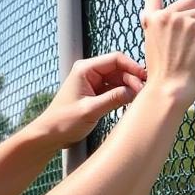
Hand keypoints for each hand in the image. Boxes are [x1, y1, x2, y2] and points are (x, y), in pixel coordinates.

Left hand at [32, 52, 146, 146]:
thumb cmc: (64, 121)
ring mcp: (93, 82)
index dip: (132, 67)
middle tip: (143, 94)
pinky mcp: (96, 93)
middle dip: (132, 79)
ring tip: (139, 99)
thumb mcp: (90, 110)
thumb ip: (113, 99)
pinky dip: (123, 94)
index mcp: (85, 69)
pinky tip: (131, 102)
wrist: (49, 134)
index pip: (115, 59)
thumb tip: (135, 91)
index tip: (145, 78)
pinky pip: (114, 89)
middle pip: (119, 69)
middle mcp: (90, 72)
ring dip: (129, 87)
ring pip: (119, 79)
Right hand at [140, 0, 194, 107]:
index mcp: (153, 19)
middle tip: (191, 42)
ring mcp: (186, 22)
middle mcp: (168, 16)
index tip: (171, 9)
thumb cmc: (163, 71)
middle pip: (193, 3)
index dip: (166, 2)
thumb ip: (153, 21)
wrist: (170, 90)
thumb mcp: (151, 41)